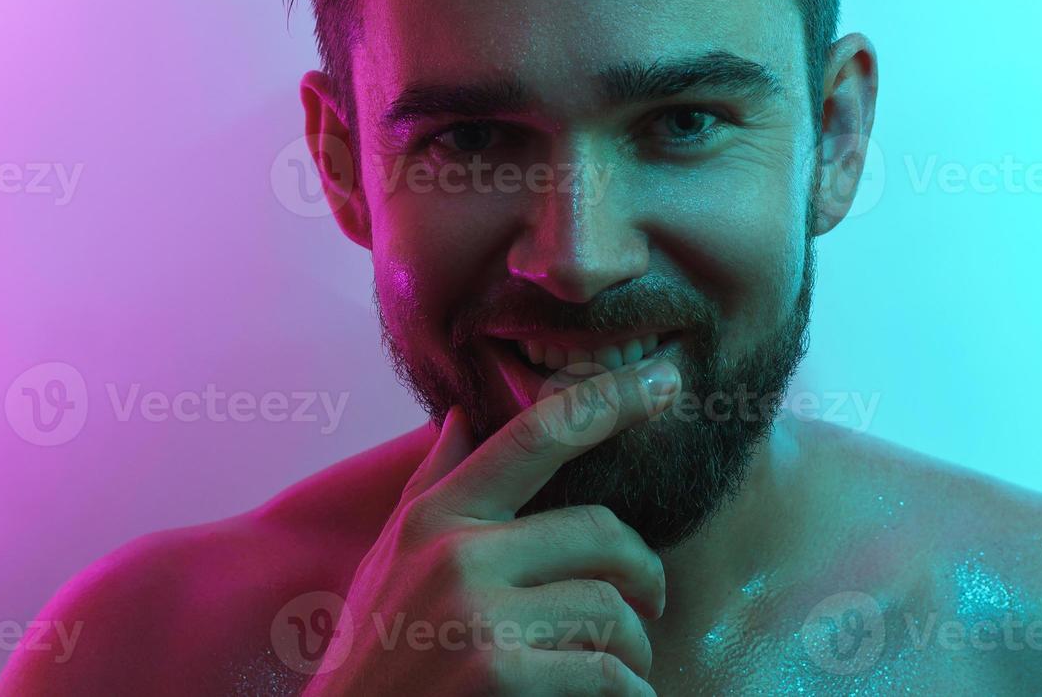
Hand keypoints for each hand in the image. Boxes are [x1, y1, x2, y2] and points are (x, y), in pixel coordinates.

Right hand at [301, 357, 681, 695]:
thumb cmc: (376, 652)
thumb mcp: (388, 559)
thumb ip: (432, 485)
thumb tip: (461, 413)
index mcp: (437, 516)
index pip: (536, 435)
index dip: (608, 399)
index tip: (665, 377)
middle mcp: (456, 555)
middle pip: (600, 532)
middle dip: (644, 571)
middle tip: (653, 600)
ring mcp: (476, 616)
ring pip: (609, 608)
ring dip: (635, 646)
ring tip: (628, 664)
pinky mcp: (497, 674)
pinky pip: (604, 671)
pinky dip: (629, 691)